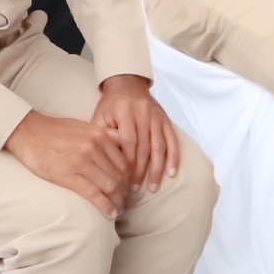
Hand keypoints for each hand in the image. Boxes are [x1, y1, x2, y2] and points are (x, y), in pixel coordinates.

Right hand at [4, 112, 129, 216]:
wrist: (29, 131)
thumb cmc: (55, 130)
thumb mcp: (84, 126)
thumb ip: (103, 134)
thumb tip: (121, 142)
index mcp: (100, 135)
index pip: (124, 163)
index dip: (129, 179)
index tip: (127, 189)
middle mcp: (94, 147)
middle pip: (119, 176)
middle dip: (125, 193)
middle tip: (125, 203)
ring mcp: (82, 161)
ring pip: (110, 187)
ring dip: (117, 202)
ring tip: (118, 210)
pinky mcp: (68, 175)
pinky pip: (93, 194)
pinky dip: (105, 206)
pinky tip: (110, 213)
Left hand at [91, 76, 179, 193]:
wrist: (126, 84)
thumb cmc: (110, 105)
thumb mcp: (100, 116)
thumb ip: (102, 136)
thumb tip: (106, 161)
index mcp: (124, 110)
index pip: (128, 141)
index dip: (127, 161)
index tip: (123, 179)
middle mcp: (142, 112)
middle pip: (144, 146)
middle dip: (140, 170)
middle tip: (134, 189)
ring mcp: (156, 115)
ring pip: (159, 146)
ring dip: (157, 169)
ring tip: (153, 187)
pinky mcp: (165, 118)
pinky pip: (172, 140)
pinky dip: (173, 157)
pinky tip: (172, 172)